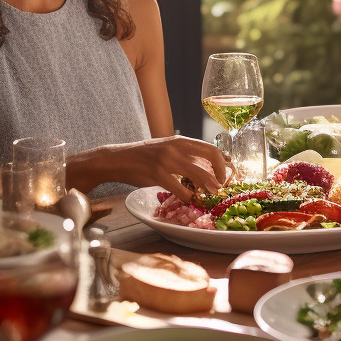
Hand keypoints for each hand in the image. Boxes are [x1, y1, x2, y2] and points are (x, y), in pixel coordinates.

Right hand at [104, 135, 230, 203]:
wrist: (117, 159)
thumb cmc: (143, 157)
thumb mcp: (166, 149)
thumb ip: (184, 155)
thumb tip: (205, 167)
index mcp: (180, 141)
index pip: (210, 148)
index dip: (222, 163)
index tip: (222, 175)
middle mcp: (176, 147)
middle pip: (211, 157)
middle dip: (220, 174)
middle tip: (219, 187)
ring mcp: (167, 160)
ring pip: (199, 174)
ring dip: (208, 186)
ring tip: (210, 194)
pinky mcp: (157, 173)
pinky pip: (180, 189)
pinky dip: (188, 197)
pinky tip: (189, 199)